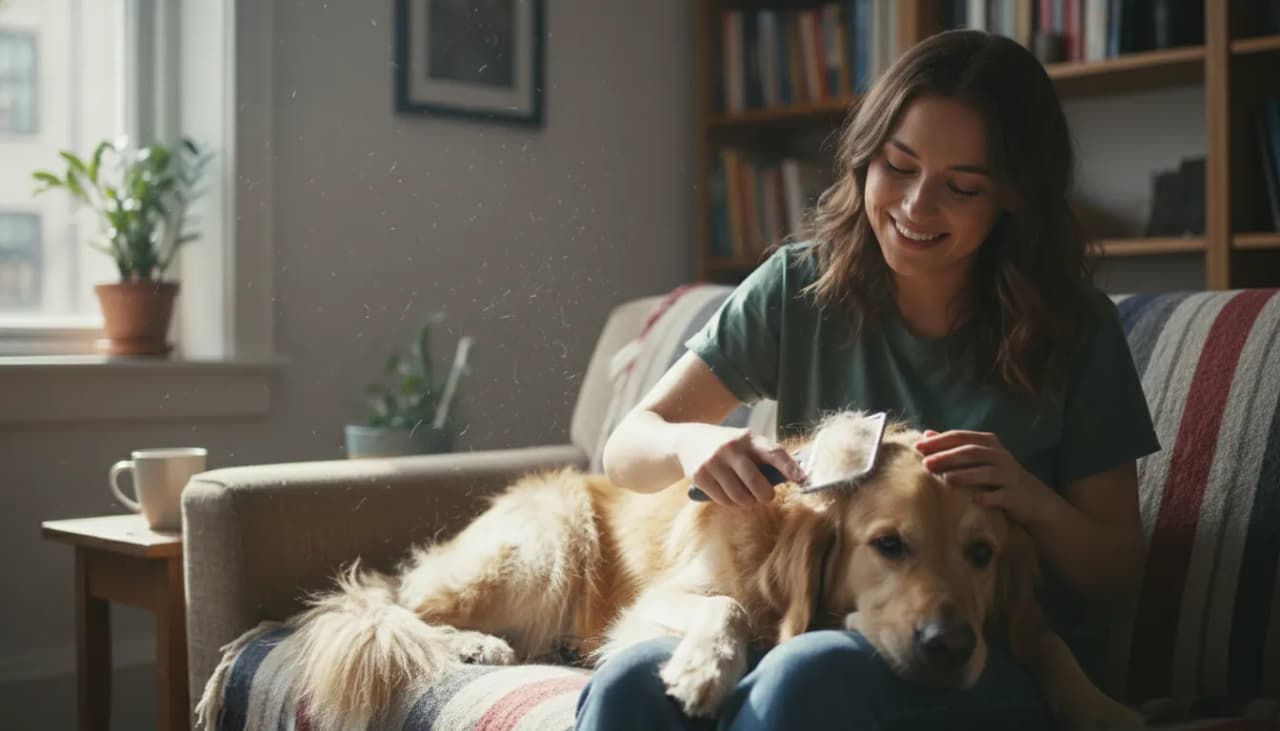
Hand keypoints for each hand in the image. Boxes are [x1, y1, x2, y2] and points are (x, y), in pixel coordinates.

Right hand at [676, 425, 806, 507]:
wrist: (686, 441)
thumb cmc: (727, 447)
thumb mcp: (745, 443)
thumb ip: (765, 458)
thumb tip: (796, 477)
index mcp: (749, 438)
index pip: (774, 452)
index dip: (789, 467)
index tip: (803, 480)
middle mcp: (731, 448)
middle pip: (757, 483)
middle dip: (765, 496)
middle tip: (765, 496)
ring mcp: (714, 462)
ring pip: (741, 497)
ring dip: (747, 502)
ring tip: (745, 495)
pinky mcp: (701, 476)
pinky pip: (724, 501)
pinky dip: (731, 503)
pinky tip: (728, 493)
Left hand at [913, 429, 1059, 525]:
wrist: (1034, 499)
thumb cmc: (998, 476)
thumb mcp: (980, 458)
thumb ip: (955, 446)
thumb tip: (927, 434)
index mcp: (989, 443)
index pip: (961, 437)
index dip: (939, 441)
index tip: (918, 447)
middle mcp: (1001, 456)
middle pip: (971, 452)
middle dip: (947, 457)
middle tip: (927, 464)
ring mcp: (1010, 475)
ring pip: (987, 472)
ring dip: (966, 475)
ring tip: (946, 478)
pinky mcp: (1015, 495)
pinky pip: (1000, 496)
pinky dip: (987, 498)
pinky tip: (973, 501)